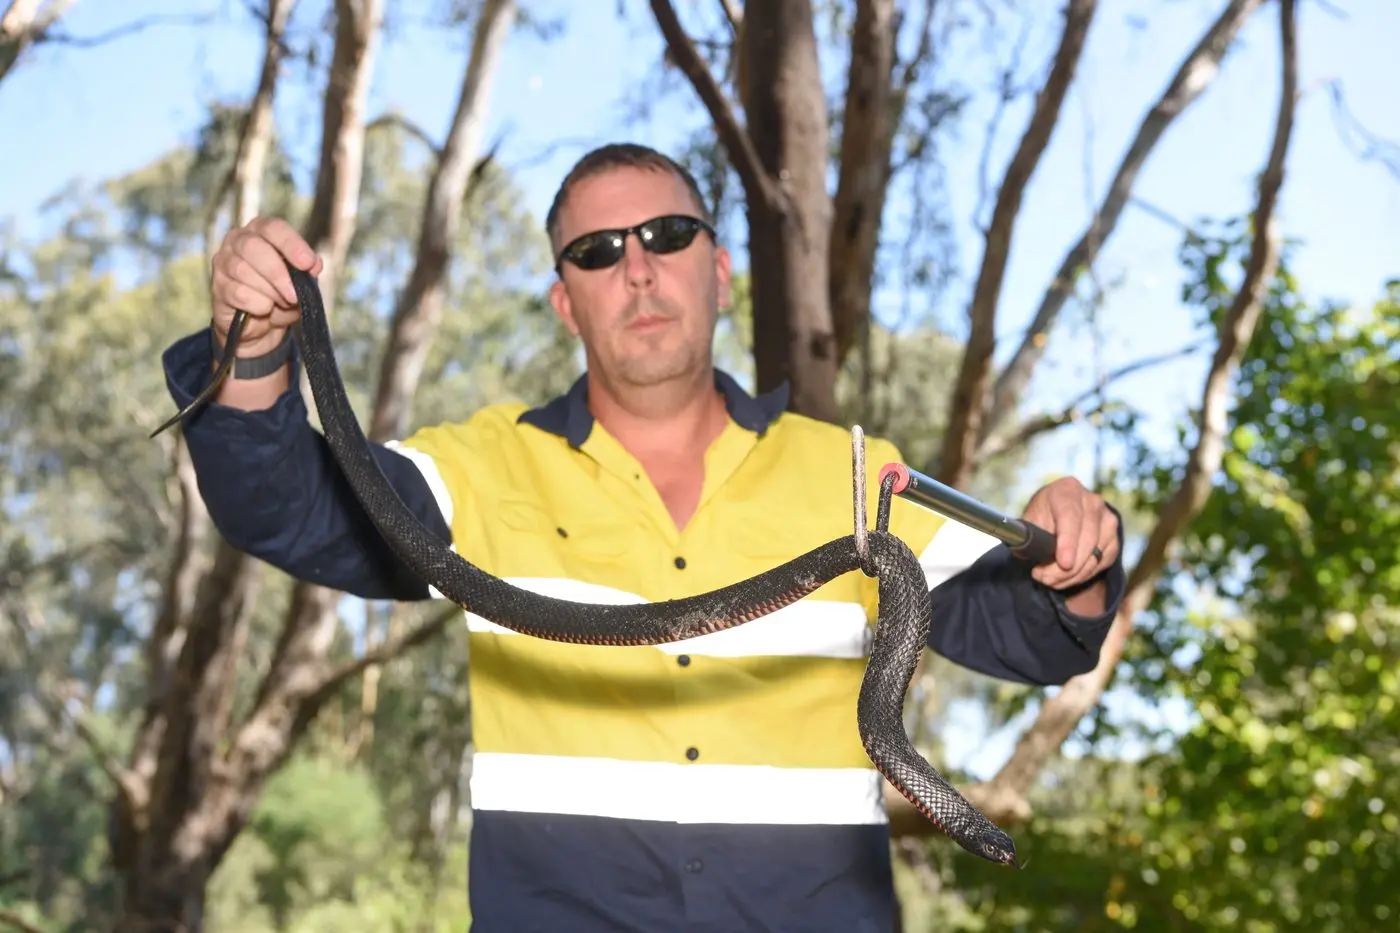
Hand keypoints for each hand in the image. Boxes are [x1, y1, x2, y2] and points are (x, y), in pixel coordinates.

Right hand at [210, 216, 323, 356]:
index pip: (274, 228)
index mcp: (261, 230)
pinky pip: (240, 294)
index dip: (292, 244)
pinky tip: (263, 309)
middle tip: (294, 295)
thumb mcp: (300, 281)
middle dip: (278, 274)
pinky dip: (259, 306)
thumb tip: (315, 264)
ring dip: (270, 293)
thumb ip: (307, 270)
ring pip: (244, 272)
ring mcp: (223, 262)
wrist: (259, 325)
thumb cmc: (281, 293)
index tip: (308, 263)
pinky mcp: (218, 286)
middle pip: (254, 247)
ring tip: (281, 303)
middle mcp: (237, 240)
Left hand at [1021, 477, 1118, 589]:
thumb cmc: (1043, 515)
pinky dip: (1082, 576)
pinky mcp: (1114, 538)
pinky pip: (1100, 564)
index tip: (1063, 563)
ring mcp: (1107, 520)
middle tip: (1042, 578)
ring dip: (1071, 575)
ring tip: (1049, 579)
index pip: (1070, 517)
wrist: (1063, 511)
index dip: (1068, 542)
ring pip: (1094, 556)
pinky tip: (1065, 577)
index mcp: (1067, 491)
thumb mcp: (1030, 518)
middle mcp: (1092, 502)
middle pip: (1085, 540)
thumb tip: (1023, 550)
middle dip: (1064, 568)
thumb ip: (1027, 534)